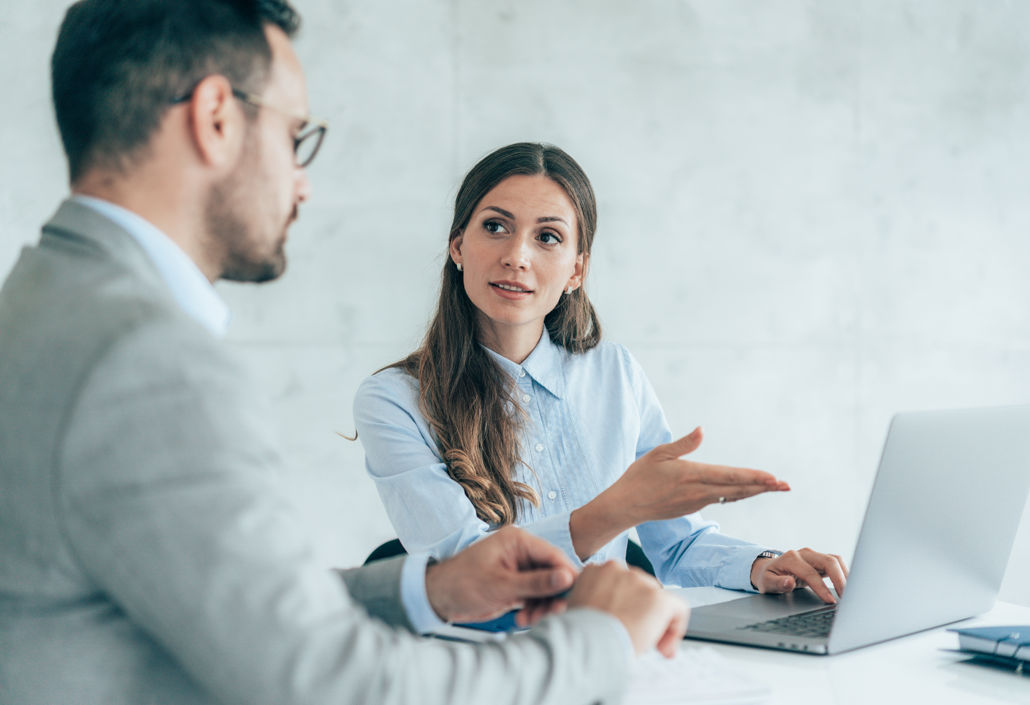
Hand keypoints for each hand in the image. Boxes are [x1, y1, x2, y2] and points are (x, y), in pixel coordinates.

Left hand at [424, 526, 576, 626]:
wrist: (439, 598)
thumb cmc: (462, 583)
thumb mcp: (501, 585)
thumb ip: (535, 583)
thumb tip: (566, 578)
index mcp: (517, 541)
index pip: (553, 555)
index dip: (567, 575)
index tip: (574, 594)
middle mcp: (521, 552)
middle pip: (553, 572)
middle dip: (553, 595)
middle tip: (553, 613)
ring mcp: (519, 569)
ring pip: (546, 587)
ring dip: (542, 606)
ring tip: (530, 619)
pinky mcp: (515, 585)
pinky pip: (535, 596)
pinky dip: (533, 609)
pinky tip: (523, 620)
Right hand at [567, 561, 688, 657]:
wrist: (587, 642)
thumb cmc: (578, 633)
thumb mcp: (576, 608)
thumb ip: (592, 602)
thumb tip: (605, 613)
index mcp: (596, 570)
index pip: (619, 582)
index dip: (625, 604)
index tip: (622, 622)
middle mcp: (618, 569)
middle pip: (640, 589)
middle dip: (641, 612)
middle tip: (636, 637)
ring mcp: (639, 582)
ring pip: (658, 600)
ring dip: (655, 622)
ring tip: (647, 645)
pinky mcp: (658, 598)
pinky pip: (678, 609)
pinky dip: (676, 627)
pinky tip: (666, 646)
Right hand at [572, 428, 789, 558]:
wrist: (626, 507)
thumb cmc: (638, 477)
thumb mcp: (657, 454)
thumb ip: (682, 444)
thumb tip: (702, 430)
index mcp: (691, 475)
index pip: (730, 477)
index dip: (754, 477)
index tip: (774, 478)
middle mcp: (699, 491)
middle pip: (738, 489)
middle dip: (764, 486)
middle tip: (787, 485)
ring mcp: (697, 502)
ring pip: (732, 495)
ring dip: (755, 491)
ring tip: (775, 487)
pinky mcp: (693, 506)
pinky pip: (722, 498)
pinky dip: (738, 494)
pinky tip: (748, 490)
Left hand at [750, 548, 848, 603]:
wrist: (769, 569)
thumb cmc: (768, 577)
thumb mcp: (766, 583)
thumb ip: (777, 583)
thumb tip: (789, 582)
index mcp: (790, 559)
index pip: (810, 573)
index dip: (822, 588)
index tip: (830, 601)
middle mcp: (804, 554)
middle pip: (828, 561)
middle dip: (840, 579)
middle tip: (847, 598)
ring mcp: (813, 556)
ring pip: (835, 560)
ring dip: (845, 575)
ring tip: (850, 593)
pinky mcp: (820, 560)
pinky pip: (836, 563)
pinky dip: (844, 573)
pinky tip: (847, 587)